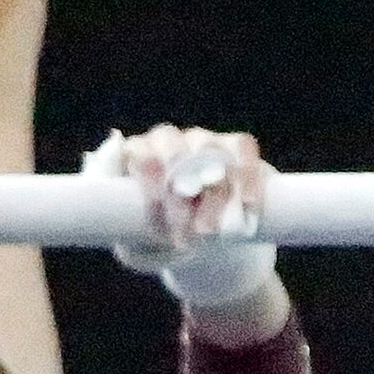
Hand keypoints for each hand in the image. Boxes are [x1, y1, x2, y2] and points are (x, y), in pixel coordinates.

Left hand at [81, 123, 277, 303]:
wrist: (200, 228)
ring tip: (211, 233)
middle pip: (176, 154)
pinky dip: (247, 177)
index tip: (160, 225)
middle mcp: (170, 139)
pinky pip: (243, 150)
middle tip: (186, 234)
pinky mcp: (236, 145)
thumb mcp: (138, 230)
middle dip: (181, 197)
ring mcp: (204, 139)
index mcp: (140, 151)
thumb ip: (128, 226)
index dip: (152, 188)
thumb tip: (125, 230)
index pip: (143, 157)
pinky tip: (248, 204)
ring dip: (213, 196)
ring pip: (211, 154)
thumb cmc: (163, 227)